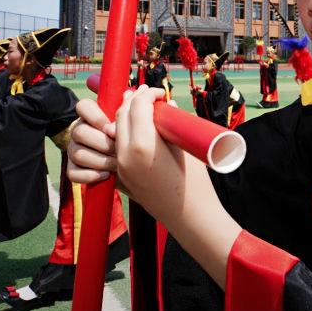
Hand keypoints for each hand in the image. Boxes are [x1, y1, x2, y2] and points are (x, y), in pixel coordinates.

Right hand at [67, 99, 124, 188]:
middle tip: (119, 150)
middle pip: (80, 132)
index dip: (95, 116)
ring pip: (78, 153)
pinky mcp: (73, 169)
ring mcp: (73, 150)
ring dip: (100, 160)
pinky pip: (73, 173)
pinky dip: (90, 175)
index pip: (83, 105)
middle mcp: (79, 131)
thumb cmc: (129, 141)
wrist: (131, 168)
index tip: (110, 127)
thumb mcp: (129, 126)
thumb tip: (132, 94)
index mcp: (91, 117)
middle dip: (102, 143)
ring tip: (117, 164)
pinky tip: (106, 175)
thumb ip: (128, 110)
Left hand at [68, 85, 239, 288]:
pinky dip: (124, 134)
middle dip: (133, 101)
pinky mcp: (121, 179)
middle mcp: (125, 156)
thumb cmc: (195, 183)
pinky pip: (118, 149)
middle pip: (122, 116)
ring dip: (126, 116)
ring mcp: (121, 169)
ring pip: (116, 131)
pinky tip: (136, 130)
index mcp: (142, 145)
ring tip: (139, 107)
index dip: (147, 94)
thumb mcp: (184, 147)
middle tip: (148, 94)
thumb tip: (164, 105)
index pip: (137, 107)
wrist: (190, 217)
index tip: (158, 92)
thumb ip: (170, 124)